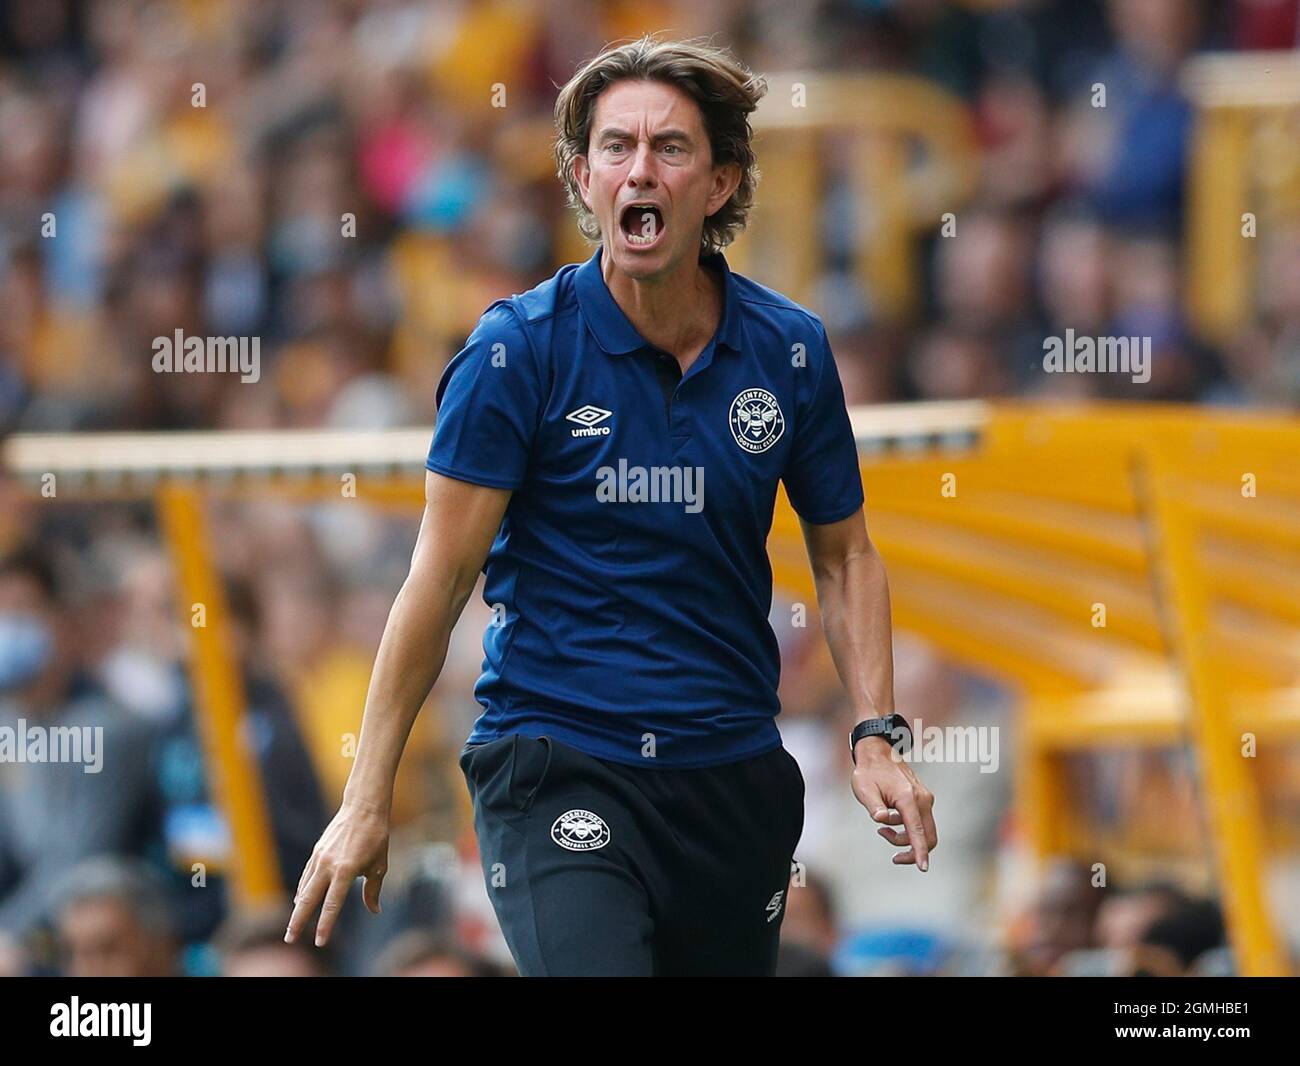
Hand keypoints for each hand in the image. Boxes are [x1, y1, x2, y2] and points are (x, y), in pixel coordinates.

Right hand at [285, 799, 389, 947]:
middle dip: (298, 921)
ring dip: (298, 907)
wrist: (363, 807)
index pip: (332, 904)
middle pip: (309, 899)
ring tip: (293, 925)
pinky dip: (303, 889)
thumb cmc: (376, 837)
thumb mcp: (379, 865)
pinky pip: (307, 875)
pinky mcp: (317, 851)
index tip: (320, 942)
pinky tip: (300, 900)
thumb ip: (373, 891)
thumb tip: (374, 910)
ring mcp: (320, 857)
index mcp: (346, 870)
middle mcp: (329, 865)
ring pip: (305, 888)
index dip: (325, 925)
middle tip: (290, 939)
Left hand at [851, 736, 937, 870]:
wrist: (878, 753)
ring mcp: (925, 799)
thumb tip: (881, 820)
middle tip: (894, 856)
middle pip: (928, 836)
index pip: (917, 831)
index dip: (920, 852)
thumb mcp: (864, 789)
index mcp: (908, 798)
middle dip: (913, 851)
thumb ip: (874, 806)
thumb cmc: (868, 772)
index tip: (923, 868)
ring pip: (924, 831)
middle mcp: (923, 799)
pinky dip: (908, 829)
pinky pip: (921, 823)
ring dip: (905, 838)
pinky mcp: (924, 800)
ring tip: (882, 829)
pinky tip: (889, 821)